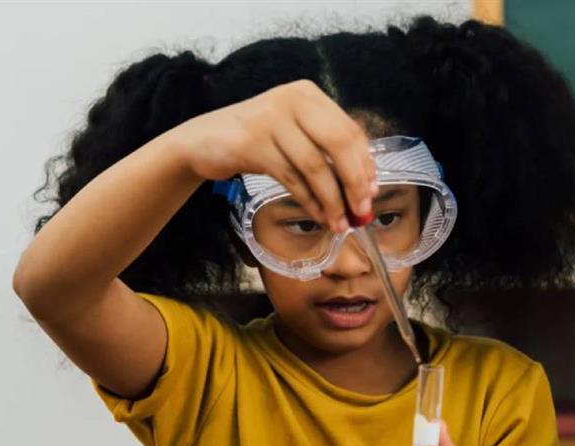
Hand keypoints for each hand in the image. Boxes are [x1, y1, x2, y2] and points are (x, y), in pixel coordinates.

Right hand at [173, 79, 376, 231]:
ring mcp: (271, 119)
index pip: (350, 130)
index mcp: (308, 95)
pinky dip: (309, 201)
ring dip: (332, 200)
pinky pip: (291, 178)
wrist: (202, 141)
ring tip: (340, 222)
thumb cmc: (256, 141)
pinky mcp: (252, 142)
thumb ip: (326, 152)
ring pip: (315, 166)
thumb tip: (365, 188)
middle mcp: (292, 100)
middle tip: (361, 211)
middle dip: (354, 182)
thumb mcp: (293, 135)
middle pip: (339, 144)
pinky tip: (318, 215)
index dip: (365, 165)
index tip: (372, 193)